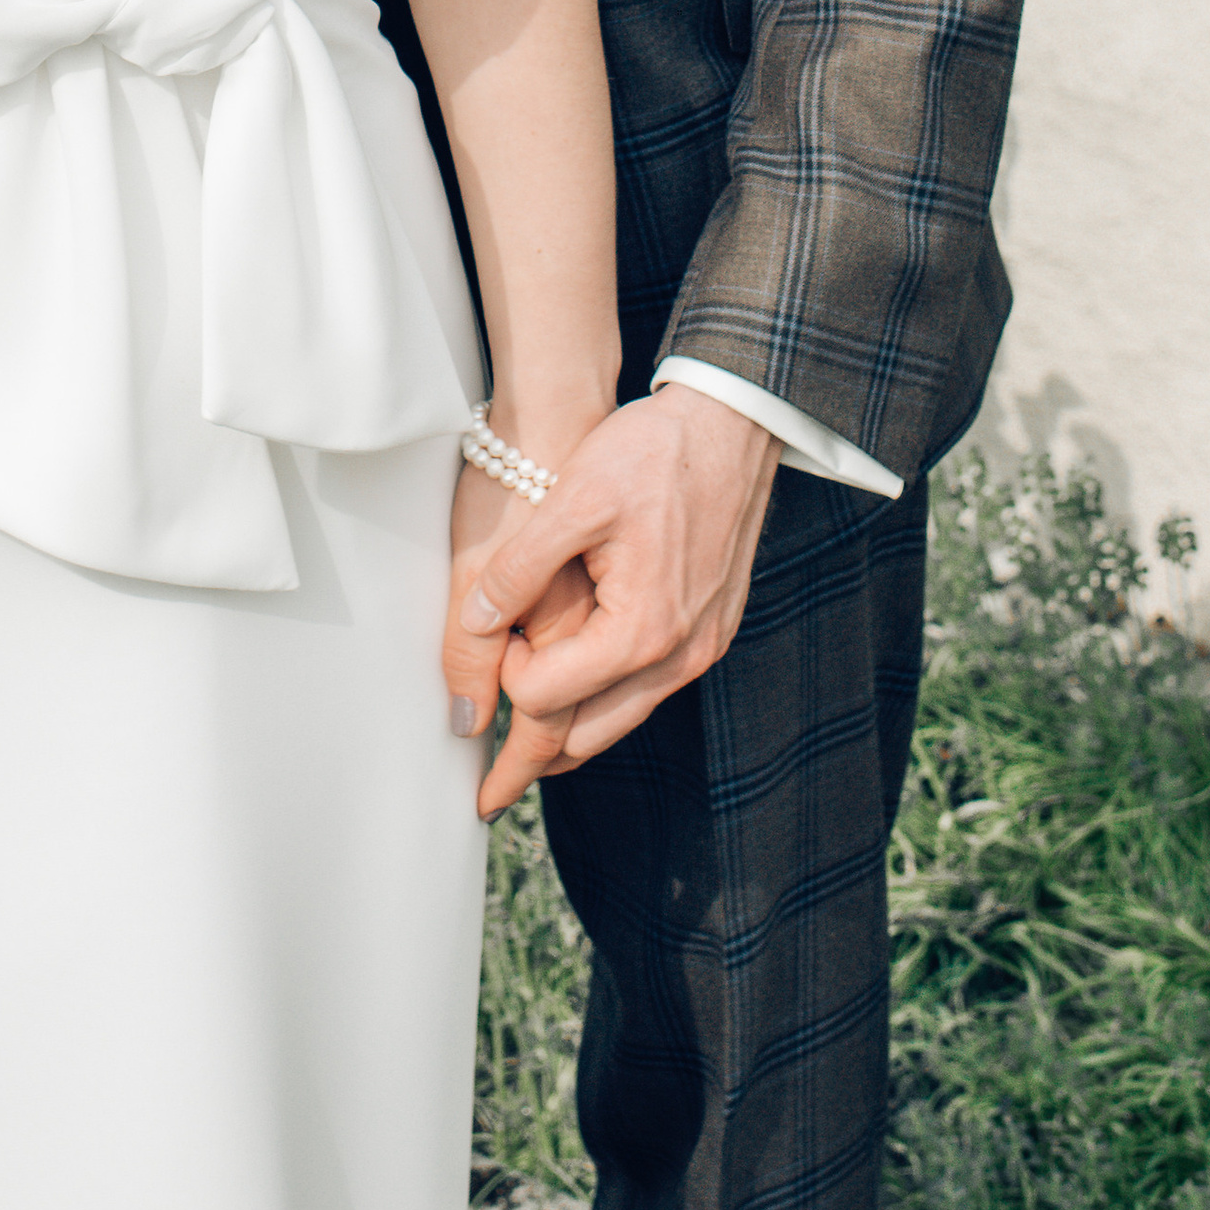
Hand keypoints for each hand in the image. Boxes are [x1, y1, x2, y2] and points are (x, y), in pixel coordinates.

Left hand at [454, 380, 779, 805]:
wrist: (732, 425)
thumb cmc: (653, 453)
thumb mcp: (572, 499)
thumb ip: (517, 570)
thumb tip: (476, 626)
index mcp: (640, 631)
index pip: (547, 699)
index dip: (507, 677)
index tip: (495, 638)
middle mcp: (677, 657)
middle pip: (585, 738)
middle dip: (530, 756)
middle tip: (486, 784)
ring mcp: (699, 650)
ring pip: (617, 722)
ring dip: (566, 731)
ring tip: (518, 740)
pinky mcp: (707, 634)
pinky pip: (645, 691)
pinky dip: (602, 699)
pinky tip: (572, 682)